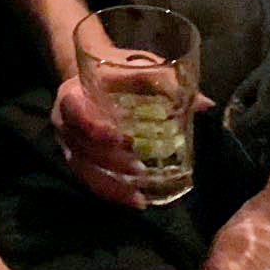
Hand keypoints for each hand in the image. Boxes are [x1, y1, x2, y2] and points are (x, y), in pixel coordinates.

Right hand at [51, 74, 211, 208]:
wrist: (91, 78)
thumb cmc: (116, 71)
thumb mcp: (137, 69)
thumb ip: (166, 82)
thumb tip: (206, 104)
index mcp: (72, 94)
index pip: (75, 111)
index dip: (94, 126)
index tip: (120, 138)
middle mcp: (63, 122)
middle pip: (80, 147)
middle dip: (109, 162)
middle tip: (139, 169)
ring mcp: (68, 144)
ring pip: (83, 169)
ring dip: (110, 184)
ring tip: (139, 194)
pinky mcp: (77, 159)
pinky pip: (89, 180)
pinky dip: (110, 192)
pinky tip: (135, 200)